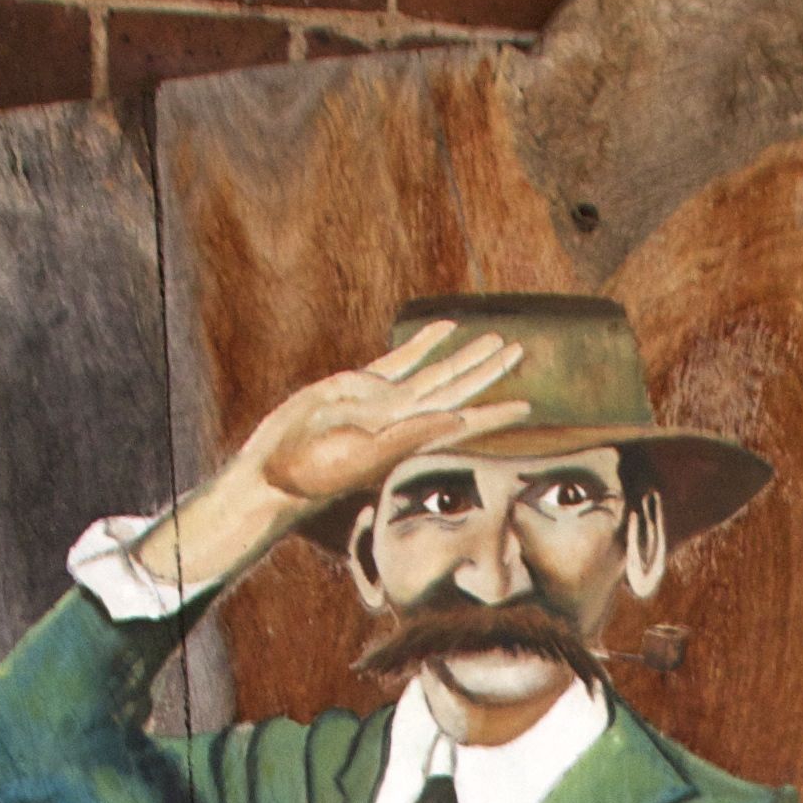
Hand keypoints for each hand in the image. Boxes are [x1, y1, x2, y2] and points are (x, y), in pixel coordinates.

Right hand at [251, 319, 528, 513]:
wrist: (276, 469)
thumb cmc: (315, 474)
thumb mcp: (363, 457)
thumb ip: (408, 437)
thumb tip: (456, 419)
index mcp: (411, 439)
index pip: (463, 423)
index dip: (495, 414)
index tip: (527, 406)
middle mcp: (404, 420)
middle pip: (458, 391)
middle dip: (489, 374)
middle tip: (519, 352)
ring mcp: (384, 401)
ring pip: (436, 373)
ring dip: (465, 357)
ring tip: (494, 340)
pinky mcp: (361, 386)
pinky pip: (402, 359)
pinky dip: (425, 344)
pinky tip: (445, 329)